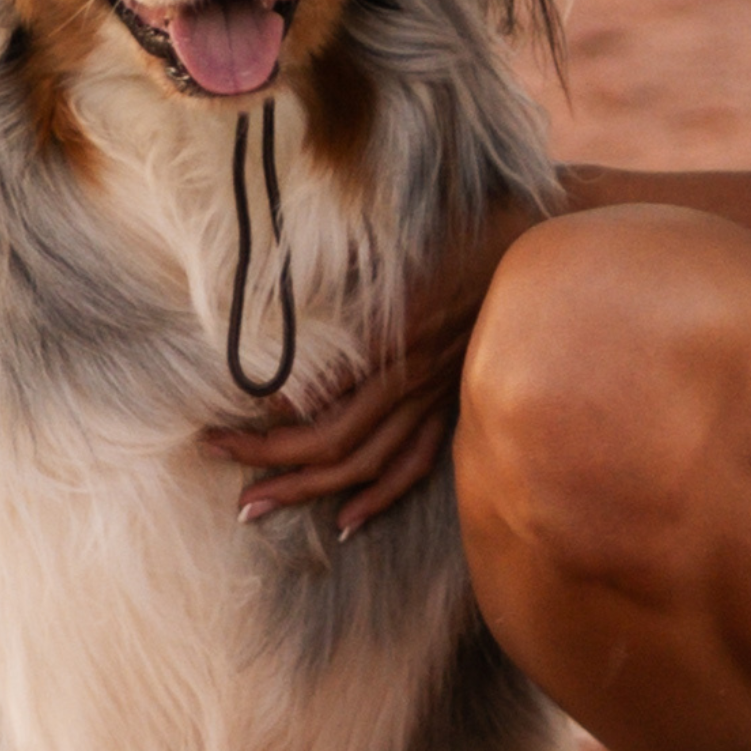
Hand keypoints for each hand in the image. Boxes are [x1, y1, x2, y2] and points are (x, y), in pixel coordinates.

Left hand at [201, 202, 536, 537]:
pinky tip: (347, 523)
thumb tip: (289, 313)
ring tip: (256, 507)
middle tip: (215, 463)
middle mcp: (409, 379)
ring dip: (309, 491)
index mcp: (390, 340)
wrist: (537, 241)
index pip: (316, 408)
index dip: (262, 429)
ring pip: (368, 465)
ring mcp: (434, 396)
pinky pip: (416, 464)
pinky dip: (379, 497)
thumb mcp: (398, 245)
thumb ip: (347, 278)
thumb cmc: (462, 227)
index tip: (214, 428)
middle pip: (332, 444)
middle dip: (268, 463)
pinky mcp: (451, 400)